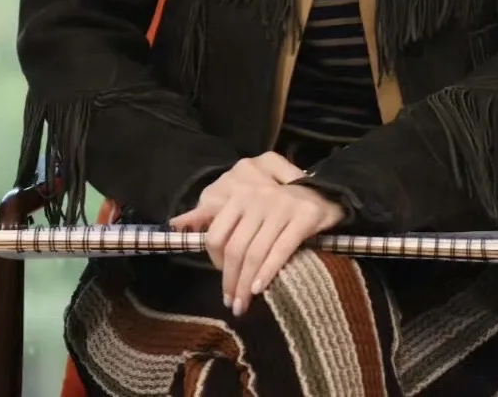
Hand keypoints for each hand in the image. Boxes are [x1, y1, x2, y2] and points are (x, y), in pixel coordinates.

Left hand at [171, 154, 343, 313]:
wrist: (324, 194)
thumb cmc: (278, 204)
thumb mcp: (244, 203)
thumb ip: (211, 214)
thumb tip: (173, 225)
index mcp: (240, 195)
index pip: (217, 235)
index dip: (216, 264)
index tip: (222, 280)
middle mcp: (259, 198)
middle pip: (235, 249)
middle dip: (231, 281)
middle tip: (233, 302)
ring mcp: (282, 206)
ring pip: (256, 253)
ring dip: (247, 285)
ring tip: (245, 304)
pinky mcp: (304, 216)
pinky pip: (281, 250)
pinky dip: (269, 272)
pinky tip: (262, 288)